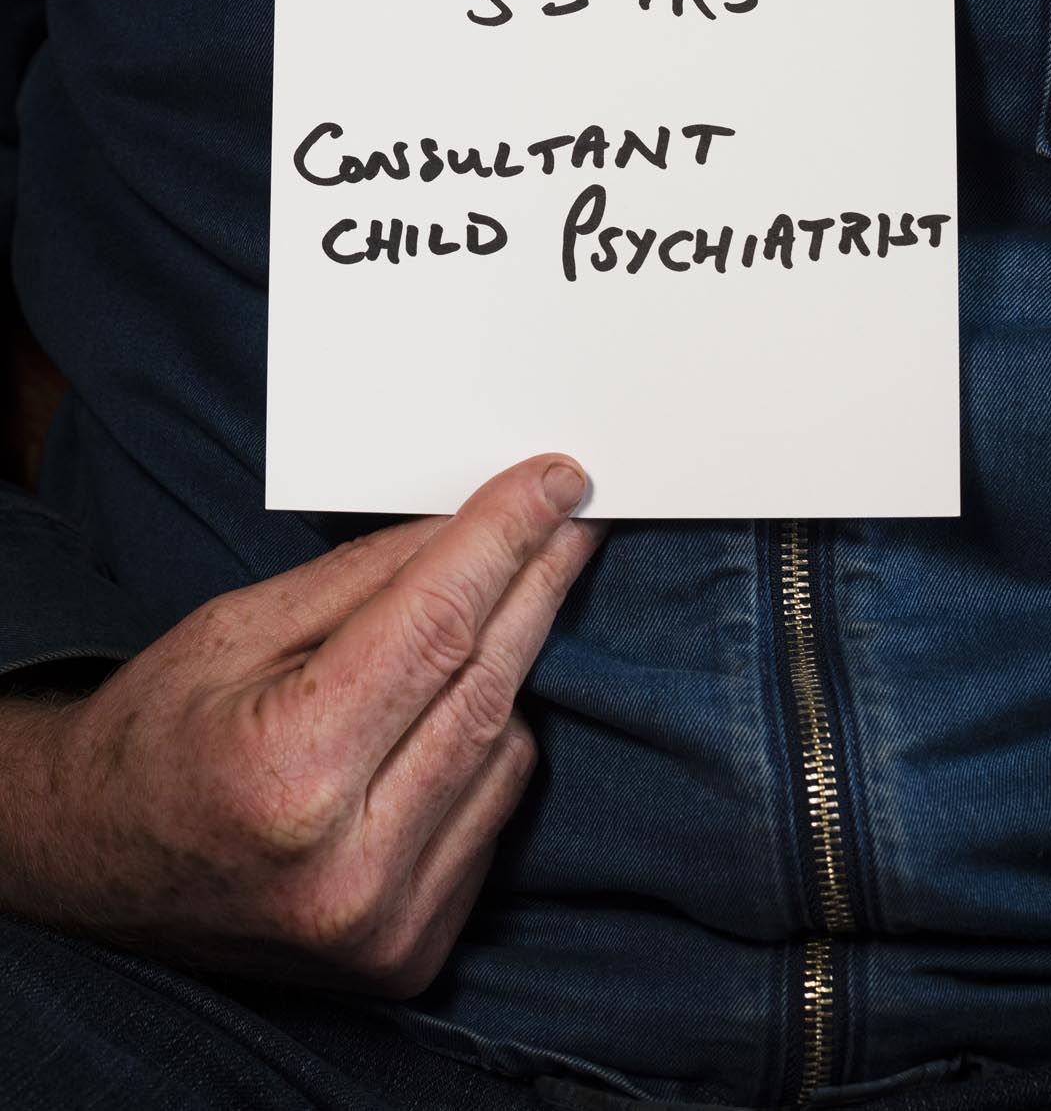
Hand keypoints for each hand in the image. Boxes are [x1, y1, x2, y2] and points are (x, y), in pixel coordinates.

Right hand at [0, 455, 601, 993]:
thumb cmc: (155, 737)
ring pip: (506, 747)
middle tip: (572, 515)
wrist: (93, 870)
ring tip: (472, 619)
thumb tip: (474, 525)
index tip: (558, 480)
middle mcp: (348, 871)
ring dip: (505, 666)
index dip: (506, 539)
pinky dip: (485, 746)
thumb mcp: (233, 627)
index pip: (436, 626)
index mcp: (289, 775)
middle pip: (487, 685)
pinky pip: (492, 810)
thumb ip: (364, 577)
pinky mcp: (413, 956)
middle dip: (537, 583)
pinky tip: (443, 714)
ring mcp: (387, 928)